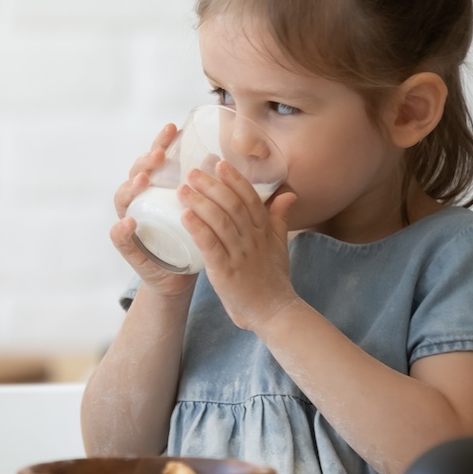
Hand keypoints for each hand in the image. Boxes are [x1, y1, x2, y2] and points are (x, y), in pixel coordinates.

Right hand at [109, 124, 197, 299]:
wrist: (180, 276)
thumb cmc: (188, 238)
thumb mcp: (197, 209)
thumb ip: (204, 186)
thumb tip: (215, 157)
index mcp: (155, 189)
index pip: (155, 160)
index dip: (161, 142)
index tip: (174, 128)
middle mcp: (139, 201)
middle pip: (137, 174)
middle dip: (146, 161)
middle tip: (159, 154)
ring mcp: (131, 222)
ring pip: (124, 199)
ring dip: (131, 187)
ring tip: (144, 179)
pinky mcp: (130, 248)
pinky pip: (119, 238)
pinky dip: (121, 230)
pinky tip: (130, 222)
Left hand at [178, 159, 298, 331]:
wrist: (274, 311)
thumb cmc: (273, 277)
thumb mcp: (279, 244)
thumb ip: (279, 217)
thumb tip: (289, 194)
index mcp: (264, 230)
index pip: (250, 198)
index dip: (235, 179)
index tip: (219, 162)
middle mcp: (252, 239)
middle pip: (232, 206)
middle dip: (212, 186)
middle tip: (193, 172)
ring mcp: (240, 255)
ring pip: (221, 223)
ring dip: (201, 203)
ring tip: (183, 189)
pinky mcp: (226, 272)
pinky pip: (211, 247)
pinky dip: (199, 230)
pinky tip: (185, 217)